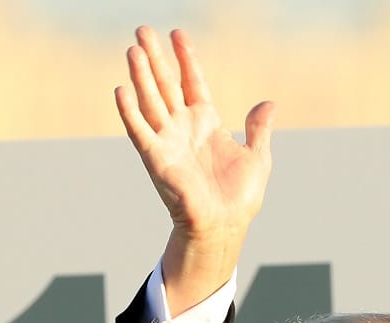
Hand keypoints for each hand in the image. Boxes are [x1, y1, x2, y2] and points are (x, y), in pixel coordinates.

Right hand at [115, 27, 274, 310]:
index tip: (178, 33)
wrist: (224, 226)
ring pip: (151, 100)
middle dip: (155, 57)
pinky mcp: (157, 159)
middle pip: (165, 84)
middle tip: (142, 29)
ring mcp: (168, 141)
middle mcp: (183, 127)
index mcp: (206, 123)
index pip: (192, 82)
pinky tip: (122, 90)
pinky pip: (140, 131)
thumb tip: (268, 104)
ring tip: (134, 48)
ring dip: (141, 75)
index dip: (186, 58)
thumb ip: (258, 129)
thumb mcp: (258, 157)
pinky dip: (130, 112)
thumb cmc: (240, 197)